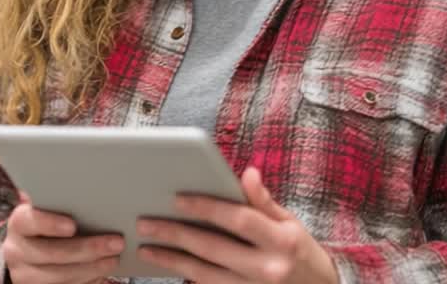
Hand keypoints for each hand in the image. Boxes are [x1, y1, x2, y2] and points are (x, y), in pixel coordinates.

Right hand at [3, 191, 124, 283]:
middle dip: (87, 250)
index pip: (30, 221)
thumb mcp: (43, 210)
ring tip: (113, 259)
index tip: (73, 225)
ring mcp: (24, 275)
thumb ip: (58, 202)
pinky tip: (102, 273)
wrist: (24, 252)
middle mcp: (16, 251)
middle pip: (51, 254)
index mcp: (19, 224)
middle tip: (116, 243)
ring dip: (90, 269)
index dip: (51, 224)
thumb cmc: (44, 222)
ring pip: (59, 277)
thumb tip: (92, 187)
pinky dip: (86, 281)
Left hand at [135, 167, 338, 283]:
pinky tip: (168, 263)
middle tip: (146, 222)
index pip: (238, 219)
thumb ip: (264, 201)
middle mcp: (268, 268)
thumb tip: (247, 173)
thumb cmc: (300, 251)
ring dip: (172, 259)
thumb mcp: (290, 223)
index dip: (207, 207)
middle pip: (213, 248)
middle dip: (176, 234)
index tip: (177, 198)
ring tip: (146, 247)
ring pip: (204, 273)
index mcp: (282, 241)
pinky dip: (186, 275)